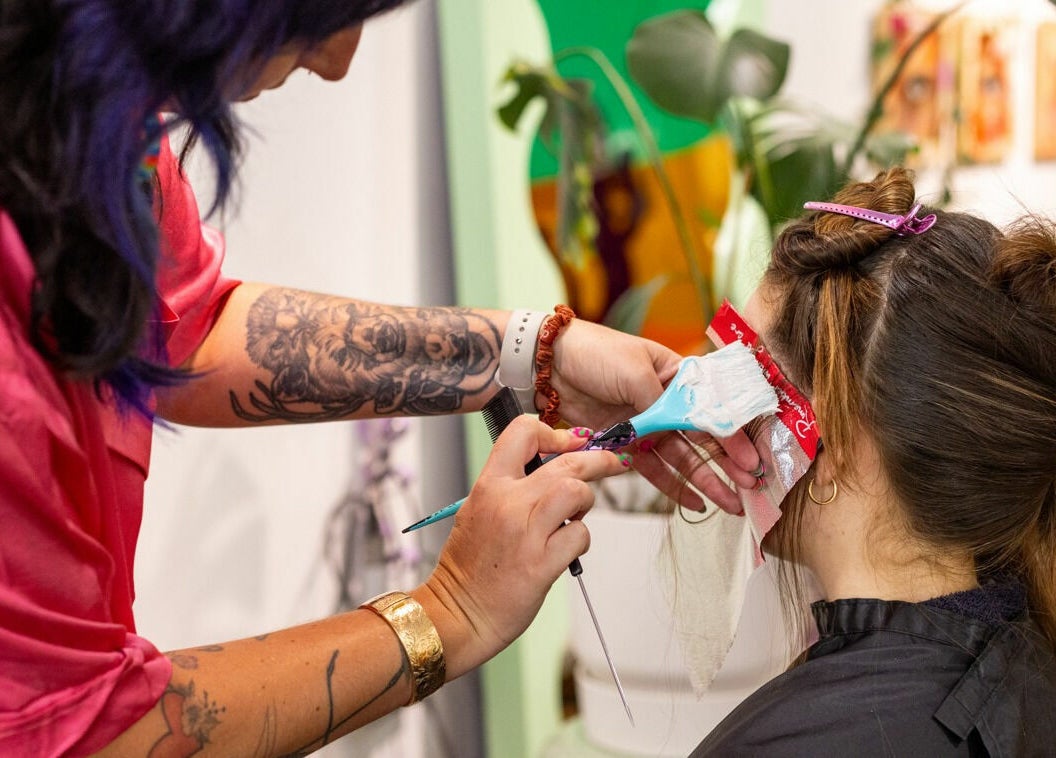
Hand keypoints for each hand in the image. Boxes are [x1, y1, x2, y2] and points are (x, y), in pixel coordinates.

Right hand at [420, 416, 626, 676]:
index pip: (523, 432)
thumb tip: (552, 472)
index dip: (554, 433)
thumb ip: (510, 488)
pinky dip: (581, 539)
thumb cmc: (470, 567)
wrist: (457, 613)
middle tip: (613, 462)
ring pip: (576, 491)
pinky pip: (580, 535)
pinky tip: (569, 549)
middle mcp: (506, 502)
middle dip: (597, 460)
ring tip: (577, 515)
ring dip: (587, 501)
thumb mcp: (478, 511)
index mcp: (488, 486)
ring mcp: (525, 533)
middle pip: (565, 461)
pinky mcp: (541, 563)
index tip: (571, 443)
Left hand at [548, 318, 761, 513]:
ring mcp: (647, 425)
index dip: (732, 434)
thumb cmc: (595, 352)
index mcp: (676, 376)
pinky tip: (696, 502)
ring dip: (706, 480)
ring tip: (730, 503)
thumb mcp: (634, 369)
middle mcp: (666, 403)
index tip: (750, 458)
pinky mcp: (626, 443)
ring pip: (683, 457)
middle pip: (703, 437)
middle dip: (727, 463)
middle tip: (749, 486)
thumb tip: (678, 425)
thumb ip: (658, 401)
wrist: (552, 363)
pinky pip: (653, 468)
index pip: (710, 408)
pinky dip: (674, 486)